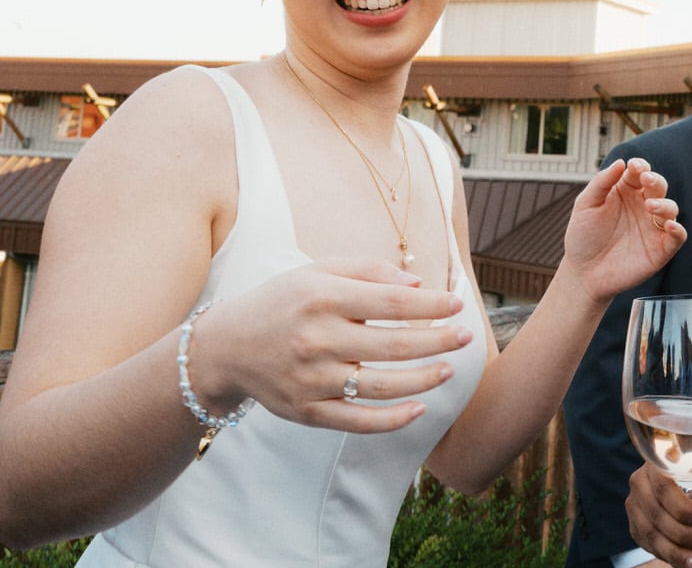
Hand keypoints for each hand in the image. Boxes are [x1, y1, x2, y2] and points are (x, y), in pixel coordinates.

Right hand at [190, 258, 471, 432]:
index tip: (457, 305)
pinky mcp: (305, 411)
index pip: (391, 302)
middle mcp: (316, 338)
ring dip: (423, 379)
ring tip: (448, 370)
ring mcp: (310, 379)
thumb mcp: (317, 272)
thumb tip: (418, 284)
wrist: (225, 347)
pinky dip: (391, 419)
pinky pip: (356, 420)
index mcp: (321, 297)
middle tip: (466, 336)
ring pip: (381, 385)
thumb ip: (368, 271)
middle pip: (393, 345)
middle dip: (438, 341)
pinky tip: (418, 408)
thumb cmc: (282, 302)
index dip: (431, 306)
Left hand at [560, 158, 684, 302]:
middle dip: (656, 180)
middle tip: (646, 180)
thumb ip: (601, 182)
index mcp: (625, 193)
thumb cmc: (582, 237)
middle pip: (659, 187)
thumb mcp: (586, 205)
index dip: (641, 166)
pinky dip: (678, 230)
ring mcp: (652, 228)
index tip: (635, 166)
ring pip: (671, 209)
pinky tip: (669, 226)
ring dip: (664, 204)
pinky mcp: (660, 249)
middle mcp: (642, 207)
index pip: (640, 173)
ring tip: (650, 207)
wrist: (583, 273)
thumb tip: (621, 162)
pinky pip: (677, 237)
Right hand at [626, 465, 691, 567]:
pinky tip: (688, 563)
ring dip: (678, 553)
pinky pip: (650, 547)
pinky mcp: (635, 526)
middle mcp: (639, 482)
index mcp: (655, 461)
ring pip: (651, 536)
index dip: (687, 511)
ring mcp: (634, 505)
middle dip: (687, 536)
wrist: (691, 482)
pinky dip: (670, 557)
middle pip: (657, 516)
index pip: (664, 489)